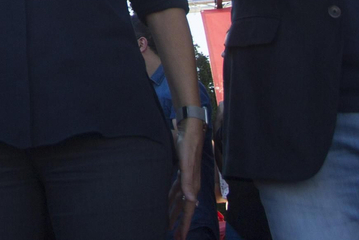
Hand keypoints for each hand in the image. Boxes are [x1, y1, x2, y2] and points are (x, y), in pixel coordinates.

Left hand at [173, 118, 203, 238]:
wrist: (189, 129)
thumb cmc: (188, 145)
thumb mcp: (186, 163)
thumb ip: (188, 181)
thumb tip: (192, 200)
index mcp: (192, 185)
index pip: (188, 210)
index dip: (184, 224)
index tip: (180, 237)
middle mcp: (190, 185)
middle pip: (184, 208)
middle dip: (179, 222)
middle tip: (174, 235)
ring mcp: (185, 179)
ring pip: (179, 200)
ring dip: (174, 211)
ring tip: (168, 223)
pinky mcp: (180, 172)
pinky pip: (175, 190)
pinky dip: (171, 199)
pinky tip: (165, 202)